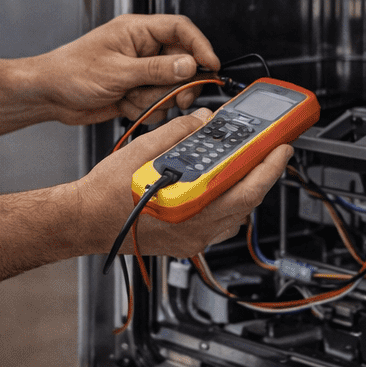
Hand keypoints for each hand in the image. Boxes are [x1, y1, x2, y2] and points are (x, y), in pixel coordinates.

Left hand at [28, 14, 220, 125]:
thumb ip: (157, 70)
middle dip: (177, 84)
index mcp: (137, 31)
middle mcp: (141, 48)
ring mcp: (138, 71)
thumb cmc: (71, 72)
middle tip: (174, 98)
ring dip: (154, 99)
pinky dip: (145, 109)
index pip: (180, 29)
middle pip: (181, 62)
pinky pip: (155, 102)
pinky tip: (125, 107)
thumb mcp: (118, 71)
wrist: (49, 96)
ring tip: (130, 98)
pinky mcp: (134, 90)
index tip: (211, 65)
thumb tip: (190, 65)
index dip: (200, 46)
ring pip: (169, 87)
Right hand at [75, 109, 293, 258]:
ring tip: (245, 168)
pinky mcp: (184, 245)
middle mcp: (195, 228)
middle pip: (246, 202)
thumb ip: (179, 133)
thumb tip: (202, 121)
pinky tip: (217, 189)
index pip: (245, 185)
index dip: (269, 165)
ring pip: (234, 217)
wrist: (84, 220)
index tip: (281, 147)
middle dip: (262, 175)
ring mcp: (190, 240)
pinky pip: (218, 226)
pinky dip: (225, 206)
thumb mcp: (143, 151)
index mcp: (190, 203)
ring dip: (244, 191)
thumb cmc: (106, 193)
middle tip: (270, 154)